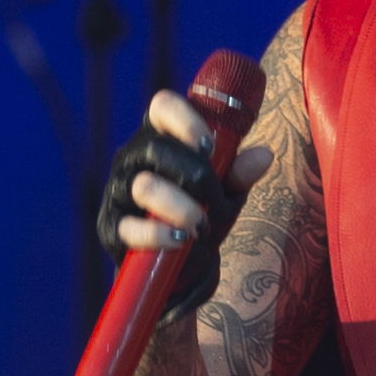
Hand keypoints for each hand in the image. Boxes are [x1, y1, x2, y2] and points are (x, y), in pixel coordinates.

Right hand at [99, 88, 277, 307]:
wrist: (176, 268)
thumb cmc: (200, 215)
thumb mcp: (225, 194)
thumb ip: (239, 174)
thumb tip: (264, 155)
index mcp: (162, 139)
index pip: (161, 107)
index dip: (185, 119)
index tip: (210, 146)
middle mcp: (134, 159)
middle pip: (155, 146)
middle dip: (194, 173)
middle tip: (215, 196)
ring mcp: (118, 192)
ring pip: (142, 185)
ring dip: (179, 206)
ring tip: (200, 226)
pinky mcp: (111, 228)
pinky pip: (129, 226)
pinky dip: (158, 235)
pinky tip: (179, 241)